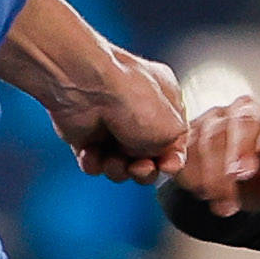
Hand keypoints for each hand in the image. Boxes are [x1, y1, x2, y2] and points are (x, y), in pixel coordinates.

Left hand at [52, 47, 188, 182]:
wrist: (84, 88)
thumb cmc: (130, 96)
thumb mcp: (173, 128)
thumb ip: (175, 149)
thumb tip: (166, 158)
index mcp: (164, 102)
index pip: (173, 141)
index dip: (170, 160)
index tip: (166, 165)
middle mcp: (137, 112)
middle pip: (147, 159)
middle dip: (143, 170)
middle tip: (139, 166)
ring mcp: (110, 125)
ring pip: (120, 166)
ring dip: (118, 169)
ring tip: (113, 158)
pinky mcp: (85, 136)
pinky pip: (94, 164)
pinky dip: (93, 163)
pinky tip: (92, 152)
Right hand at [168, 97, 259, 218]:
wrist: (227, 183)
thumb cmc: (257, 179)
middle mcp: (244, 110)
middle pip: (243, 122)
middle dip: (240, 149)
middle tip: (240, 175)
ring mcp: (214, 118)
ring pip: (211, 136)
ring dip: (216, 172)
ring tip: (223, 203)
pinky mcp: (188, 132)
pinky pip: (186, 148)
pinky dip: (192, 172)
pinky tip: (201, 192)